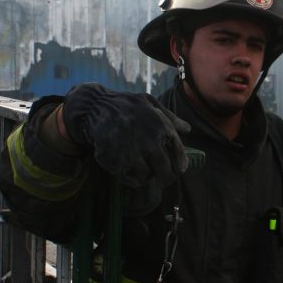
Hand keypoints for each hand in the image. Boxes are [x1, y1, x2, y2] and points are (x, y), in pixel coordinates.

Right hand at [61, 83, 189, 188]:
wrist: (95, 108)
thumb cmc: (125, 104)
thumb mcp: (149, 102)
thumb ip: (169, 117)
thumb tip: (187, 129)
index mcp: (161, 127)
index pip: (179, 155)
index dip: (181, 164)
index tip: (179, 168)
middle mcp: (150, 142)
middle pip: (166, 172)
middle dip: (166, 179)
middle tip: (163, 180)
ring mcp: (133, 154)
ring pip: (149, 178)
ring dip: (149, 178)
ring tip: (146, 174)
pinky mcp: (118, 163)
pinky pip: (131, 180)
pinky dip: (134, 180)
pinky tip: (132, 173)